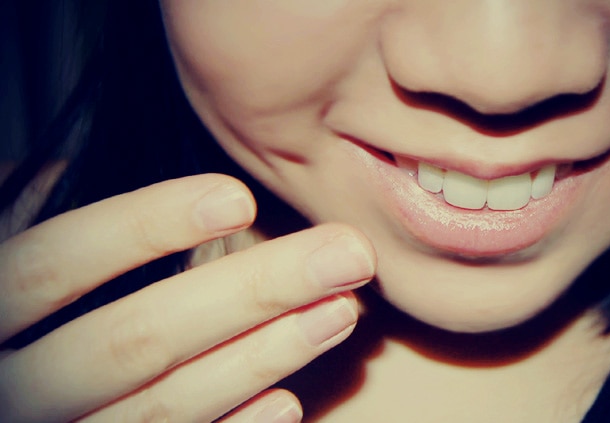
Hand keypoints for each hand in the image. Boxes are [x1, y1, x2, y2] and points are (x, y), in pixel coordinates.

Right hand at [0, 174, 375, 422]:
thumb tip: (61, 168)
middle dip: (250, 292)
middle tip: (345, 254)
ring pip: (165, 407)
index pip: (52, 265)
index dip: (141, 228)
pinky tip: (288, 399)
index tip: (238, 197)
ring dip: (263, 356)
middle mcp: (14, 391)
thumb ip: (21, 230)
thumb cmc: (8, 324)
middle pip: (134, 340)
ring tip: (342, 311)